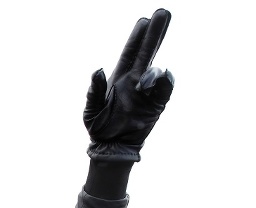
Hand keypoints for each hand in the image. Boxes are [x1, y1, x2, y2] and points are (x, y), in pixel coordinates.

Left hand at [84, 8, 173, 161]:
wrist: (111, 147)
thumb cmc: (98, 127)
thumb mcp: (90, 110)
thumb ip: (94, 90)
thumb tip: (98, 70)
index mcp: (119, 78)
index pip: (131, 51)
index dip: (137, 36)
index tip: (144, 19)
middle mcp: (134, 81)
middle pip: (148, 52)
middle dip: (155, 33)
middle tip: (164, 13)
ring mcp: (147, 92)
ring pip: (156, 70)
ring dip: (152, 71)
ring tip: (142, 83)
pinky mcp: (156, 105)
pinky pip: (165, 89)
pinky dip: (165, 81)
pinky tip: (162, 77)